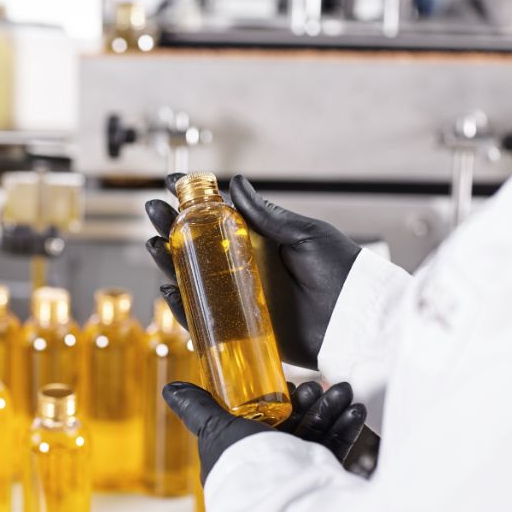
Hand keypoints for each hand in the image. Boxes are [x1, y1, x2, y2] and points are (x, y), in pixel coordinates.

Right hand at [145, 174, 360, 369]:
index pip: (217, 215)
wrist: (359, 320)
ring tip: (153, 244)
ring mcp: (239, 297)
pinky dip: (182, 306)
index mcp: (259, 239)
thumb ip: (268, 216)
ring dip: (167, 261)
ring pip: (192, 279)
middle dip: (169, 226)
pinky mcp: (240, 328)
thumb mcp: (305, 235)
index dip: (191, 199)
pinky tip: (169, 288)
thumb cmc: (341, 272)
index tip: (170, 182)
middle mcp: (244, 266)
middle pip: (195, 245)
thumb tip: (236, 183)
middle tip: (153, 211)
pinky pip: (203, 318)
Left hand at [163, 381, 365, 482]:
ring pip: (317, 434)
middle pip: (295, 424)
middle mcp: (270, 464)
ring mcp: (296, 474)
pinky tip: (355, 411)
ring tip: (344, 391)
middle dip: (311, 401)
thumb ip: (199, 409)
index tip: (292, 383)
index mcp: (243, 453)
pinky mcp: (321, 481)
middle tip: (320, 385)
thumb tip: (170, 387)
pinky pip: (335, 450)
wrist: (280, 501)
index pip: (264, 420)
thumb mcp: (217, 429)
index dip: (280, 400)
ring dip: (331, 409)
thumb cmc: (243, 465)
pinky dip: (346, 429)